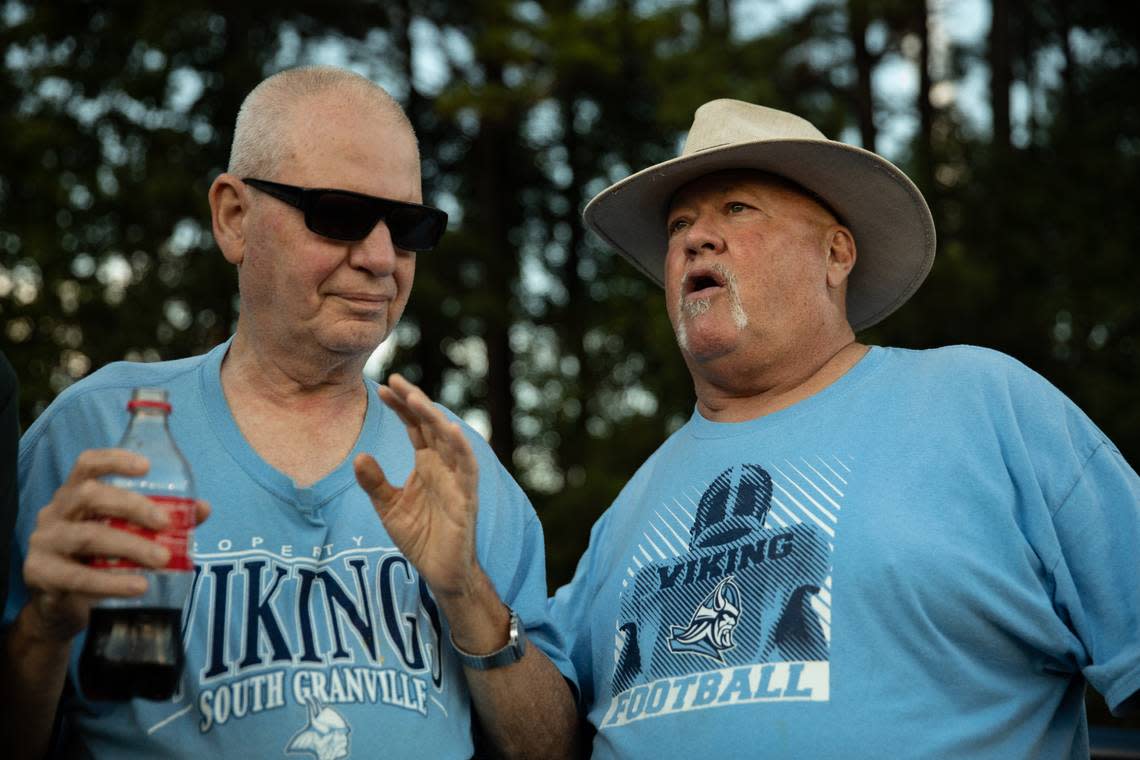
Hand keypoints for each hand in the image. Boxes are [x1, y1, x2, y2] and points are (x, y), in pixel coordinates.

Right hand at [21, 449, 210, 643]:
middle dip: (132, 506)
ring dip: (130, 546)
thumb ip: (161, 519)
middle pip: (90, 495)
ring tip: (162, 560)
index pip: (87, 465)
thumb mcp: (125, 535)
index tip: (146, 466)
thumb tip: (202, 509)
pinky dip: (112, 582)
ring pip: (88, 537)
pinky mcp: (41, 574)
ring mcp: (44, 542)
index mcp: (76, 495)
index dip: (114, 459)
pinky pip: (78, 577)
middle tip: (165, 524)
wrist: (61, 607)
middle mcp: (55, 512)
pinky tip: (138, 586)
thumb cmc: (97, 560)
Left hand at [354, 374, 481, 599]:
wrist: (441, 572)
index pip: (415, 427)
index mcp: (427, 464)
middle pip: (431, 426)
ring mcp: (457, 480)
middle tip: (397, 382)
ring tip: (417, 400)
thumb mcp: (388, 507)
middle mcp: (444, 466)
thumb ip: (375, 482)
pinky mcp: (466, 498)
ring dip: (435, 419)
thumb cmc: (420, 537)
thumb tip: (359, 456)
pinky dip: (461, 449)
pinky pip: (467, 469)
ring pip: (449, 441)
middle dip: (416, 403)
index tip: (384, 387)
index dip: (402, 407)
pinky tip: (451, 431)